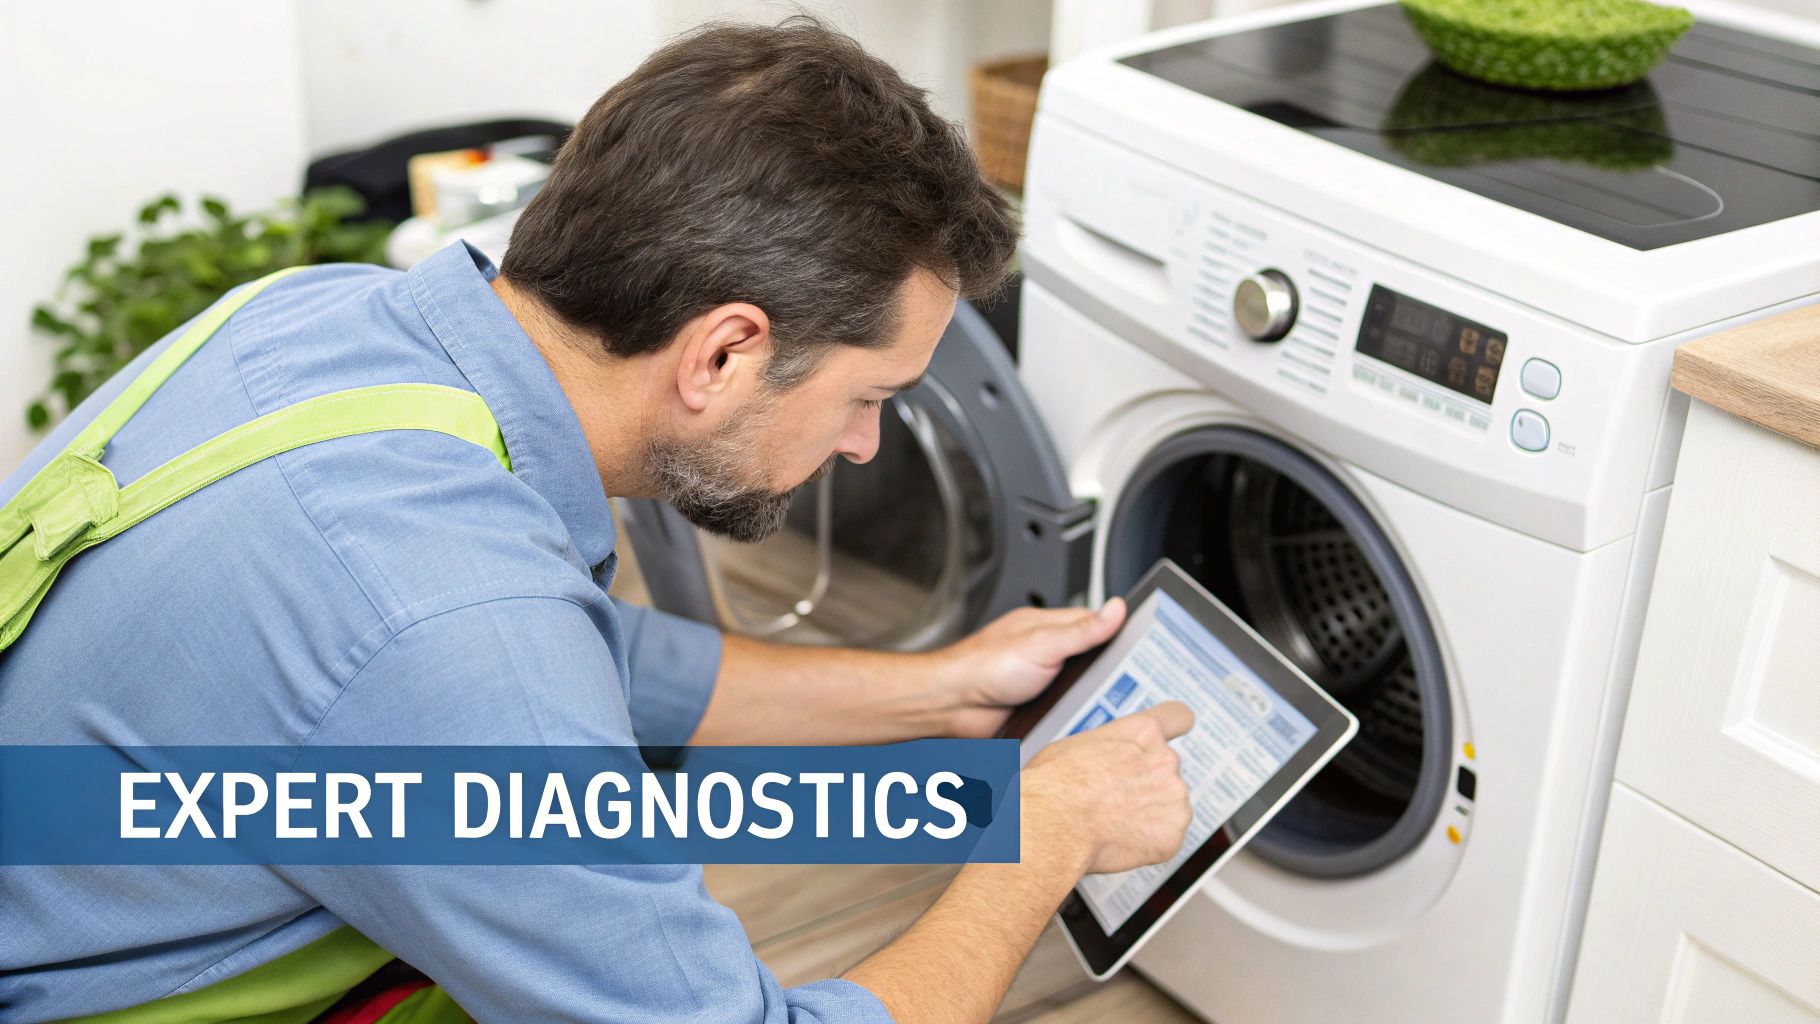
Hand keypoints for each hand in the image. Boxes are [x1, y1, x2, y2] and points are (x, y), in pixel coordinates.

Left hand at [933, 599, 1126, 738]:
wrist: (952, 705)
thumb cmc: (982, 666)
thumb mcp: (1041, 643)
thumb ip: (1081, 629)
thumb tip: (1116, 608)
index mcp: (1051, 629)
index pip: (1098, 625)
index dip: (1121, 634)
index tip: (1147, 644)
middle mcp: (1049, 654)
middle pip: (1095, 662)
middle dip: (1111, 673)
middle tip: (1134, 682)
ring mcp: (1045, 683)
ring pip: (1085, 691)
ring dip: (1095, 699)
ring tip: (1114, 705)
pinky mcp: (1040, 709)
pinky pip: (1070, 714)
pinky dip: (1078, 718)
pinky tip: (1086, 722)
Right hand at [1023, 701, 1195, 875]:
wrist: (1052, 824)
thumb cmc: (1054, 784)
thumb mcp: (1078, 744)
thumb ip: (1110, 747)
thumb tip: (1105, 759)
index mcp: (1143, 732)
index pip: (1179, 716)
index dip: (1173, 729)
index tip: (1163, 742)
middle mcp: (1166, 760)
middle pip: (1166, 770)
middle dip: (1146, 783)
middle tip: (1114, 797)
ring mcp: (1174, 799)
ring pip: (1168, 806)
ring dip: (1149, 814)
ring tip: (1112, 824)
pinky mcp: (1172, 835)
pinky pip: (1165, 838)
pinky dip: (1148, 843)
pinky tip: (1119, 842)